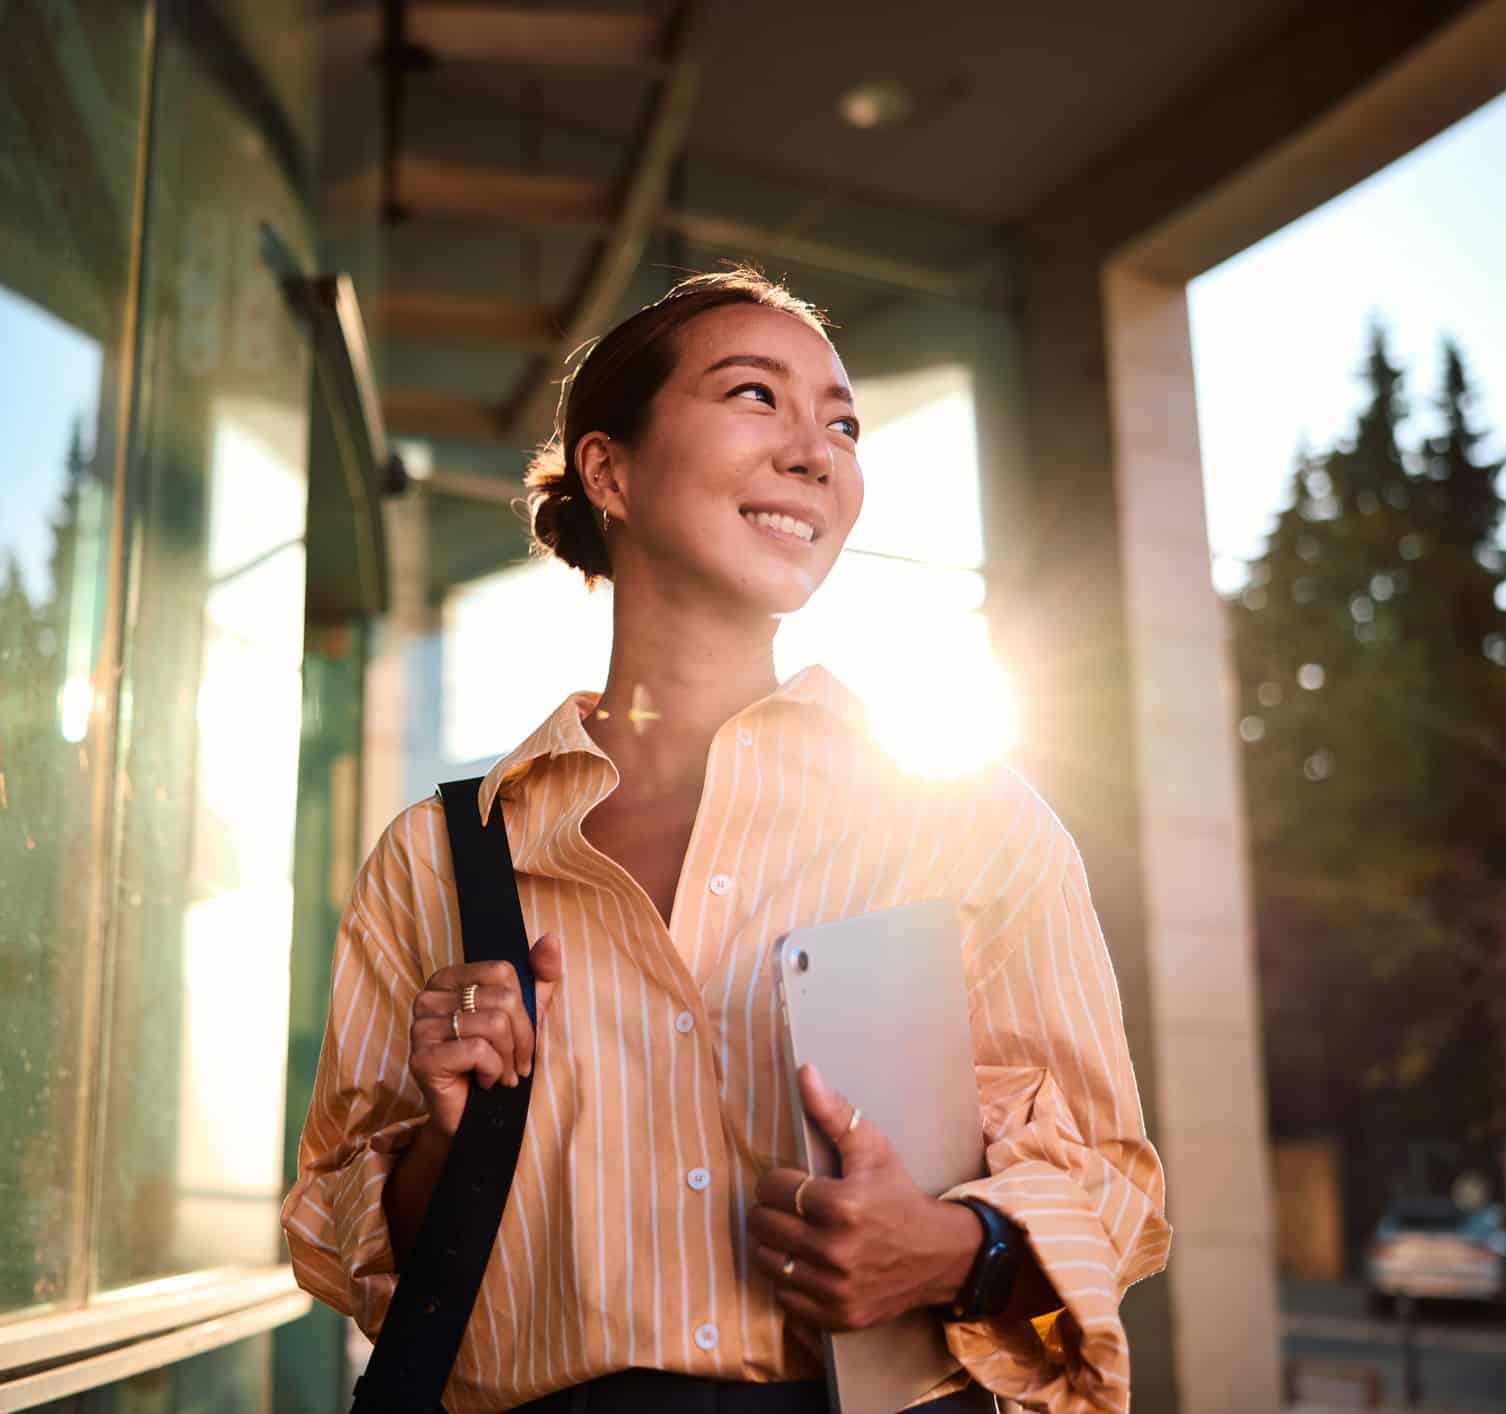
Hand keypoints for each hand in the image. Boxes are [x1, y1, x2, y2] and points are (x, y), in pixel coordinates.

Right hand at [405, 933, 563, 1138]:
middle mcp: (428, 998)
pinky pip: (479, 1050)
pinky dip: (493, 1071)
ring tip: (500, 1075)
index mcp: (448, 979)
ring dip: (508, 1058)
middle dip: (521, 1038)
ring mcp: (420, 1028)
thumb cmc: (497, 1062)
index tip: (523, 1038)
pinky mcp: (423, 1059)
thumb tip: (552, 938)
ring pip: (493, 1024)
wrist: (473, 1119)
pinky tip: (484, 1083)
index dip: (524, 1009)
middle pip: (502, 998)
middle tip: (516, 1064)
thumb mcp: (525, 1016)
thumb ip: (539, 977)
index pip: (503, 972)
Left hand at [747, 1064, 980, 1330]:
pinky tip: (806, 1262)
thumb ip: (833, 1111)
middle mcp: (836, 1251)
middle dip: (770, 1210)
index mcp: (842, 1205)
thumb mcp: (873, 1148)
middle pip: (763, 1225)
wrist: (940, 1255)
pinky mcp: (838, 1316)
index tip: (790, 1181)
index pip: (773, 1189)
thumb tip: (804, 1072)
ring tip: (793, 1231)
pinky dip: (789, 1280)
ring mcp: (836, 1288)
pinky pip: (785, 1298)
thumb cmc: (900, 1195)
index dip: (776, 1181)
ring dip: (775, 1244)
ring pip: (768, 1261)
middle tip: (788, 1206)